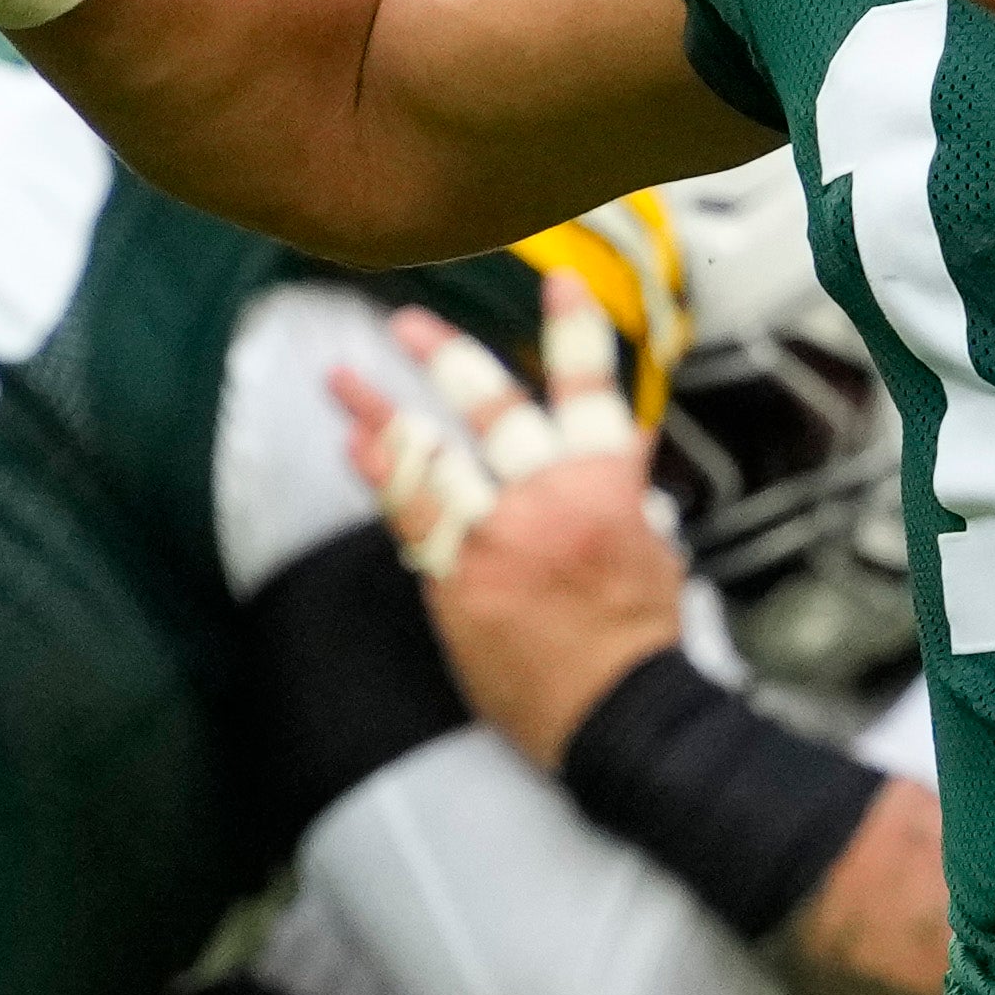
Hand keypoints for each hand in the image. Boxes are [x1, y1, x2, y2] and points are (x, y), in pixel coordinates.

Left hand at [330, 277, 686, 771]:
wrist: (617, 714)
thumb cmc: (640, 636)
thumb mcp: (652, 547)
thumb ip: (624, 488)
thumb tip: (623, 438)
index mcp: (606, 483)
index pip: (589, 390)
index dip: (574, 332)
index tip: (553, 281)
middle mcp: (548, 496)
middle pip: (491, 409)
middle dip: (447, 359)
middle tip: (406, 322)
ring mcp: (497, 536)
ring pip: (431, 457)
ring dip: (382, 414)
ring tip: (342, 380)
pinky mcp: (457, 581)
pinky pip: (410, 519)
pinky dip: (382, 479)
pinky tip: (355, 451)